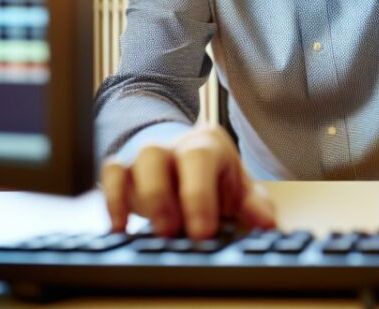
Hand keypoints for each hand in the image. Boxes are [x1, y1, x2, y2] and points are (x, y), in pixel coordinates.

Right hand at [100, 123, 276, 238]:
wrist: (188, 163)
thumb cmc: (215, 179)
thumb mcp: (239, 190)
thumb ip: (255, 206)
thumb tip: (268, 223)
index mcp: (208, 144)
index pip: (200, 158)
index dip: (198, 196)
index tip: (202, 231)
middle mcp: (175, 145)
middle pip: (158, 155)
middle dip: (162, 198)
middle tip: (171, 233)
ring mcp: (147, 156)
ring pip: (134, 162)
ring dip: (143, 199)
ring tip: (155, 233)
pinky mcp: (125, 170)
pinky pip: (110, 174)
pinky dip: (112, 200)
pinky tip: (120, 227)